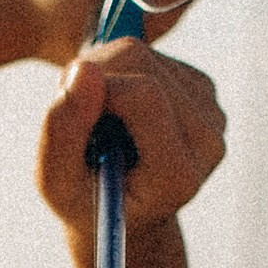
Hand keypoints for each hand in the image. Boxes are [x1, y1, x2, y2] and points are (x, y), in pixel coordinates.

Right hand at [37, 41, 226, 247]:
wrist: (126, 213)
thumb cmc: (86, 204)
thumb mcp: (56, 183)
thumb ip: (61, 133)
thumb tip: (82, 68)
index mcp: (177, 178)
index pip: (142, 95)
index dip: (95, 88)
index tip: (71, 110)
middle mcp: (208, 145)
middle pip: (143, 65)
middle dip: (98, 74)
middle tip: (77, 114)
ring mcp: (212, 115)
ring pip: (147, 55)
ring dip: (107, 73)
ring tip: (96, 118)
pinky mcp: (204, 92)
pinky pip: (155, 56)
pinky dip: (124, 72)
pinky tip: (118, 108)